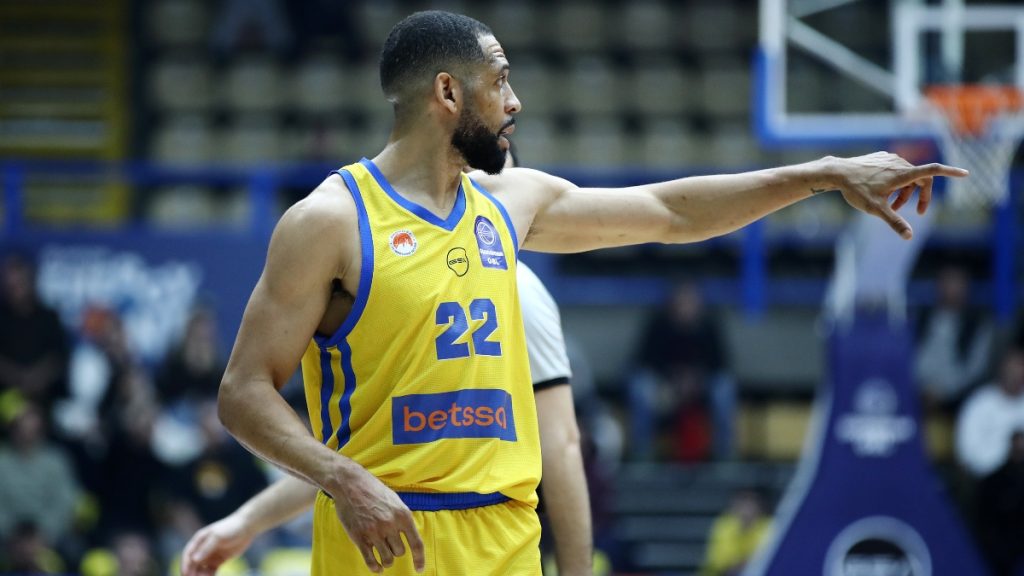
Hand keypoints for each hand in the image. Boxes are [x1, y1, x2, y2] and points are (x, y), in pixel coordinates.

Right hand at [181, 515, 253, 575]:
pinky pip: (211, 571)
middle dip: (192, 573)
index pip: (188, 554)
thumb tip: (194, 560)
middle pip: (194, 564)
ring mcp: (211, 555)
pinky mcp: (219, 560)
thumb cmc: (230, 528)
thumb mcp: (218, 536)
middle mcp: (203, 548)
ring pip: (201, 569)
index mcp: (199, 540)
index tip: (185, 574)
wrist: (247, 527)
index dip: (185, 565)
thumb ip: (206, 548)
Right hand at [331, 466, 425, 573]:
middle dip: (396, 550)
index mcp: (403, 515)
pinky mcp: (359, 538)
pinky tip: (377, 568)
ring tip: (384, 554)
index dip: (419, 559)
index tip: (419, 569)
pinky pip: (370, 561)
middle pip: (400, 552)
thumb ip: (402, 518)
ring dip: (387, 559)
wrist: (351, 484)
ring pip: (387, 558)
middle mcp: (390, 525)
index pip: (416, 543)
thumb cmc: (374, 490)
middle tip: (390, 543)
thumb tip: (410, 537)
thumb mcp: (395, 500)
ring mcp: (374, 532)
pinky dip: (375, 568)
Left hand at [832, 152, 967, 238]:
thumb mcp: (876, 209)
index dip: (951, 172)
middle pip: (921, 179)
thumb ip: (894, 222)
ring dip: (905, 192)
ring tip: (892, 207)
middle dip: (920, 197)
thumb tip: (909, 237)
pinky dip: (895, 184)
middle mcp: (899, 163)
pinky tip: (881, 193)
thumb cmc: (856, 190)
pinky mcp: (881, 158)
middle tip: (915, 214)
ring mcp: (890, 159)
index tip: (965, 174)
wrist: (837, 173)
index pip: (933, 171)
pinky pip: (895, 171)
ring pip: (907, 176)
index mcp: (903, 174)